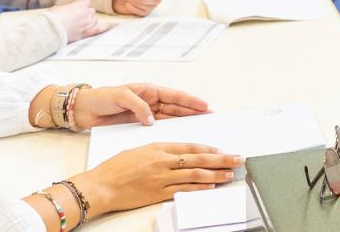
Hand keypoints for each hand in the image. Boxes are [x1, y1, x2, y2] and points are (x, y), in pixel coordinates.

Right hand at [48, 0, 109, 42]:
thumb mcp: (59, 7)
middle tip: (77, 19)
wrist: (52, 29)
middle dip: (86, 14)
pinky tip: (107, 26)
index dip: (81, 6)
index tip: (76, 10)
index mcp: (80, 5)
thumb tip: (69, 9)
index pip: (87, 3)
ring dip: (90, 21)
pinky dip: (103, 28)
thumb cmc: (53, 18)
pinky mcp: (86, 33)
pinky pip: (99, 29)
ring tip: (81, 25)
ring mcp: (88, 23)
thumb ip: (69, 8)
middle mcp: (87, 13)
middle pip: (91, 11)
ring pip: (94, 20)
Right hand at [69, 143, 242, 214]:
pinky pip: (183, 189)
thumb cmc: (116, 167)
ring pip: (195, 174)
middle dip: (222, 159)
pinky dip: (199, 187)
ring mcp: (162, 178)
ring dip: (216, 174)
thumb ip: (160, 151)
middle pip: (199, 159)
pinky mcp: (158, 193)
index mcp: (159, 147)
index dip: (209, 148)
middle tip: (238, 158)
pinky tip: (210, 186)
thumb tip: (178, 154)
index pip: (190, 146)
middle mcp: (163, 161)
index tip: (222, 149)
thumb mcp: (139, 150)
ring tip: (230, 174)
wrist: (101, 185)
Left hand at [71, 83, 211, 129]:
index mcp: (147, 90)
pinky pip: (159, 126)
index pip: (173, 95)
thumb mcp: (119, 97)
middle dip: (192, 110)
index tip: (204, 105)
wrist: (83, 110)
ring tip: (199, 125)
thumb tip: (152, 120)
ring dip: (184, 120)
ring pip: (170, 117)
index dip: (190, 100)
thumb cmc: (100, 98)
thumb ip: (138, 107)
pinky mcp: (139, 124)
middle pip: (176, 106)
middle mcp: (149, 101)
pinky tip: (179, 134)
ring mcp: (145, 113)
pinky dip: (169, 129)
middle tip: (209, 116)